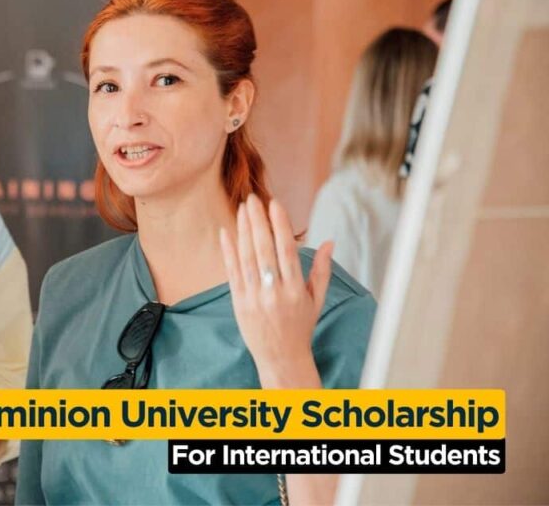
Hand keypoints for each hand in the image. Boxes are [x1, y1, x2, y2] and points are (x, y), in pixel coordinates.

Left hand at [220, 194, 332, 386]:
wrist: (280, 357)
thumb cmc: (301, 327)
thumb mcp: (317, 299)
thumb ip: (322, 269)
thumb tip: (329, 241)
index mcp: (296, 290)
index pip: (286, 251)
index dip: (280, 225)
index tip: (275, 204)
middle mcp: (274, 292)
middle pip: (264, 250)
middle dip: (258, 222)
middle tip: (253, 198)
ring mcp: (254, 297)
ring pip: (247, 258)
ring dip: (243, 231)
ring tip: (241, 209)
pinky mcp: (238, 302)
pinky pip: (232, 272)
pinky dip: (228, 251)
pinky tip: (226, 233)